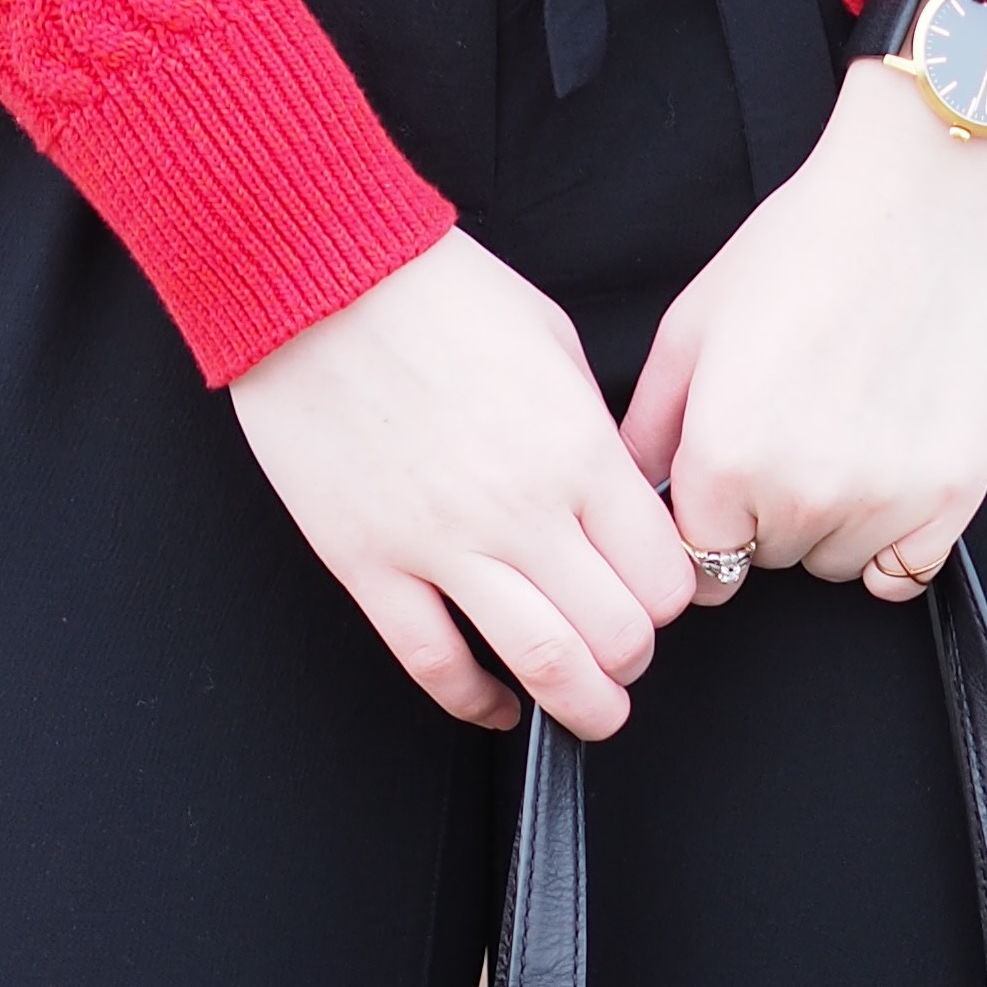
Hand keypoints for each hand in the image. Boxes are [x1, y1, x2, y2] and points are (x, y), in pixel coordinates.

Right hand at [230, 229, 698, 737]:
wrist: (315, 276)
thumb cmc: (432, 292)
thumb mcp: (552, 342)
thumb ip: (591, 430)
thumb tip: (615, 497)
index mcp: (576, 449)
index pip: (662, 572)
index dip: (670, 598)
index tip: (655, 595)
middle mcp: (521, 509)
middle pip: (617, 634)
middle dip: (635, 661)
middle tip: (626, 656)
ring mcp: (442, 544)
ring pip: (543, 663)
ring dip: (582, 706)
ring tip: (590, 709)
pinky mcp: (371, 565)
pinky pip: (435, 663)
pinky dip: (477, 702)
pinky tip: (498, 704)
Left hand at [626, 58, 986, 602]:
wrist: (927, 195)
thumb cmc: (808, 244)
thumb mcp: (694, 324)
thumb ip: (650, 426)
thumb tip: (631, 494)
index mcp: (725, 460)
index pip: (695, 562)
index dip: (706, 524)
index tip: (725, 489)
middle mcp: (800, 497)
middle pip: (765, 561)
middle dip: (767, 514)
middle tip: (794, 428)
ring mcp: (882, 502)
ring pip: (832, 564)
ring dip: (831, 523)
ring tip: (845, 432)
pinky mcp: (951, 496)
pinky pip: (903, 573)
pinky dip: (893, 542)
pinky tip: (885, 473)